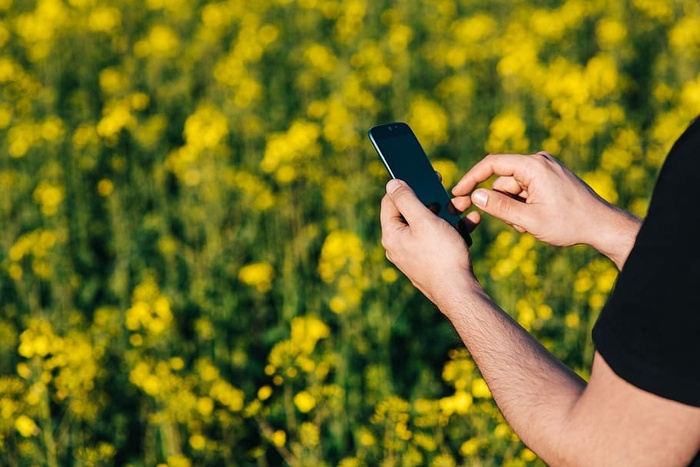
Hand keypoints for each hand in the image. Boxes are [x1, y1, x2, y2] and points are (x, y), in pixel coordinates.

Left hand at [380, 179, 480, 305]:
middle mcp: (398, 245)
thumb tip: (392, 183)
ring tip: (465, 206)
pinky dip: (452, 228)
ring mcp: (414, 254)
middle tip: (450, 192)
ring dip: (448, 213)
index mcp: (392, 234)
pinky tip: (470, 222)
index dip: (406, 185)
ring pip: (429, 224)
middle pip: (412, 212)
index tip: (425, 176)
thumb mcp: (424, 220)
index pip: (390, 201)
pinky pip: (438, 238)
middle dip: (434, 200)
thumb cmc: (441, 255)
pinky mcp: (429, 261)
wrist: (460, 292)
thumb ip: (406, 199)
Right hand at [451, 152, 640, 268]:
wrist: (602, 226)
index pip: (492, 165)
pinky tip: (536, 220)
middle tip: (507, 222)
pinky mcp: (550, 178)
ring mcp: (546, 169)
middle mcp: (539, 161)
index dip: (471, 179)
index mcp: (533, 166)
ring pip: (513, 188)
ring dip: (514, 208)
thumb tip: (475, 196)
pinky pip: (525, 189)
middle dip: (500, 203)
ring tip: (530, 225)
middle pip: (502, 180)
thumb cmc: (569, 223)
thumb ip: (499, 207)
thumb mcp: (529, 219)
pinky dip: (524, 205)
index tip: (457, 193)